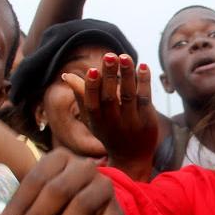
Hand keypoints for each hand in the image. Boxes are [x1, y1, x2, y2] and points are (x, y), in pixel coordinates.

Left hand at [0, 148, 128, 214]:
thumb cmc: (63, 214)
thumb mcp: (43, 207)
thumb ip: (26, 213)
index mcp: (60, 159)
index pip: (35, 180)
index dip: (18, 207)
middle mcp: (84, 167)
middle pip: (57, 192)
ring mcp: (104, 188)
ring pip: (81, 207)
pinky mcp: (118, 212)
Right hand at [66, 53, 157, 174]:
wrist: (131, 159)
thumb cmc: (108, 132)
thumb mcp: (91, 119)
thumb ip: (81, 97)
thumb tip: (66, 75)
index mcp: (96, 122)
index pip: (92, 104)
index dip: (92, 87)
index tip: (92, 69)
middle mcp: (113, 123)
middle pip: (111, 98)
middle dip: (110, 76)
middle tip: (110, 55)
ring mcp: (131, 123)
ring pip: (129, 96)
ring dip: (128, 75)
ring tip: (125, 56)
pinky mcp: (147, 121)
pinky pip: (145, 99)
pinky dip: (144, 82)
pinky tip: (143, 66)